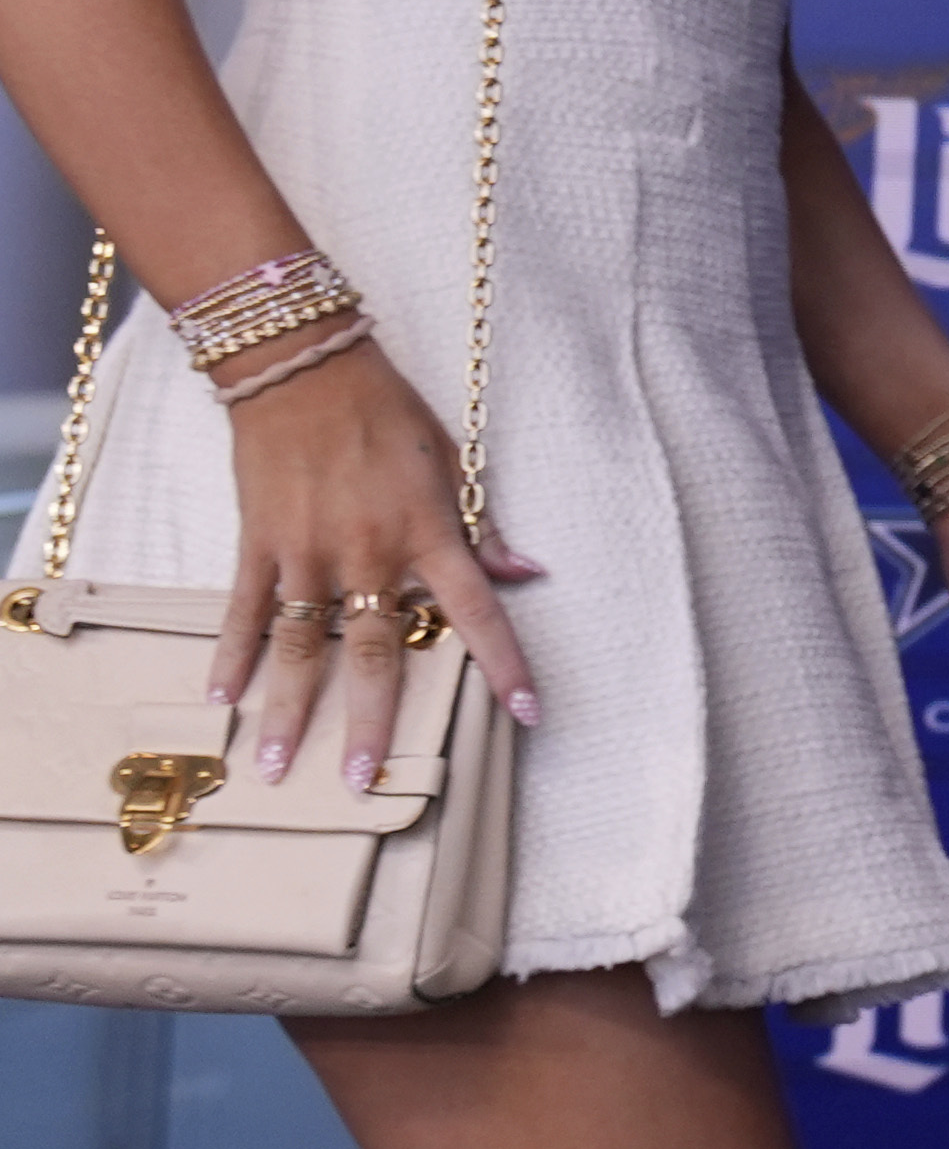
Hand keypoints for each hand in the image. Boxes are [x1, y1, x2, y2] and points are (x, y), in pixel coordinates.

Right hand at [208, 347, 542, 794]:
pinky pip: (242, 610)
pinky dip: (230, 654)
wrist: (305, 367)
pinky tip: (219, 698)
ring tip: (274, 767)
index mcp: (429, 532)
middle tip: (362, 780)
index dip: (507, 662)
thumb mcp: (452, 462)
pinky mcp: (258, 543)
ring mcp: (307, 552)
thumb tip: (527, 571)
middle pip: (373, 652)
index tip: (528, 711)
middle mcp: (369, 552)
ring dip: (288, 710)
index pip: (478, 611)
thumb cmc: (386, 412)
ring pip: (300, 646)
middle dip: (369, 721)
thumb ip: (482, 527)